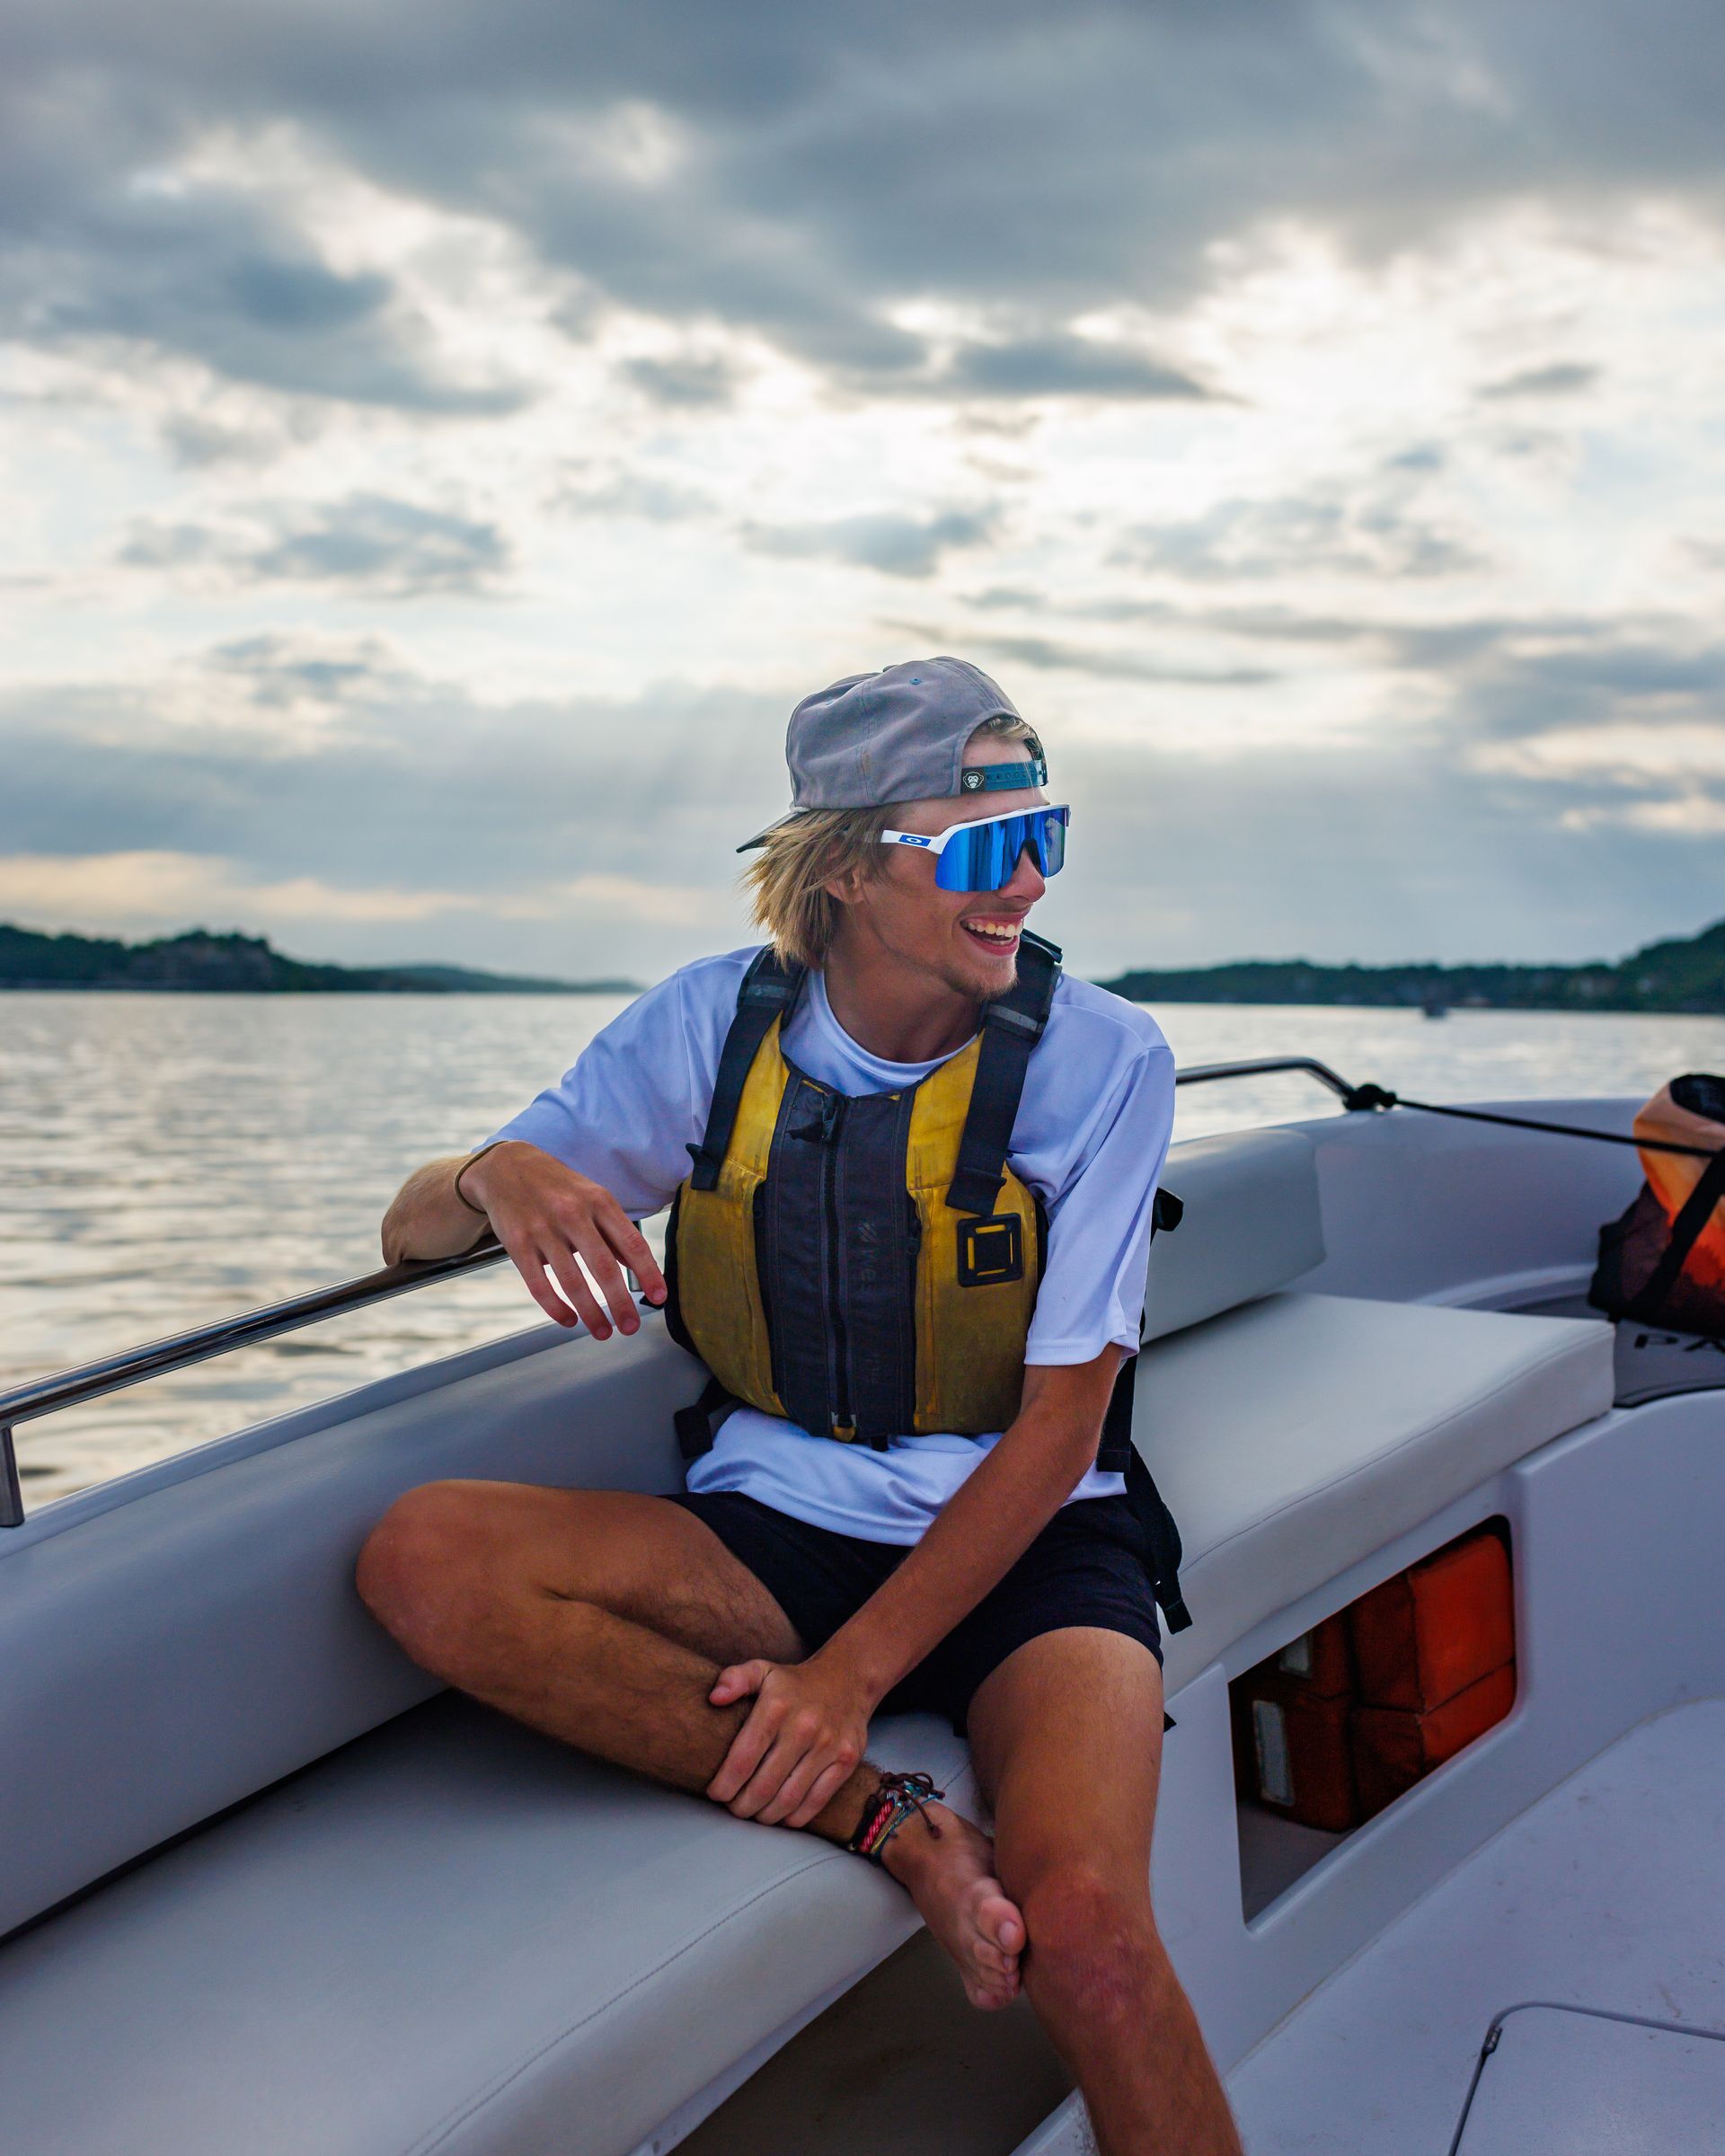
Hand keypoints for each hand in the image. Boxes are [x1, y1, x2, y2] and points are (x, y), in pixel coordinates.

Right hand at [463, 1142, 666, 1338]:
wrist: (505, 1166)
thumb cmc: (557, 1185)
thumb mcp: (592, 1197)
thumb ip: (613, 1231)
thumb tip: (637, 1264)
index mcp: (599, 1202)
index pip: (631, 1243)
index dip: (649, 1273)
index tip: (659, 1297)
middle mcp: (572, 1214)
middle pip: (603, 1268)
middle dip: (620, 1303)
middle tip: (631, 1327)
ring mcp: (543, 1230)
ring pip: (572, 1282)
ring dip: (590, 1313)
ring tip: (602, 1331)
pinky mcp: (517, 1245)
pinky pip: (539, 1285)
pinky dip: (555, 1308)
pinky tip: (569, 1320)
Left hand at [706, 1651, 875, 1827]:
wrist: (847, 1680)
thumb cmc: (795, 1684)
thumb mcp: (762, 1670)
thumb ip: (734, 1679)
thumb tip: (714, 1698)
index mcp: (776, 1706)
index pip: (742, 1760)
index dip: (724, 1786)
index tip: (716, 1793)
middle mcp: (803, 1727)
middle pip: (763, 1787)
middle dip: (742, 1806)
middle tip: (733, 1808)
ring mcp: (828, 1746)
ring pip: (788, 1799)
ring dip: (765, 1816)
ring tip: (754, 1813)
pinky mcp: (846, 1761)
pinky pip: (816, 1802)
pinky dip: (794, 1817)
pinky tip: (781, 1814)